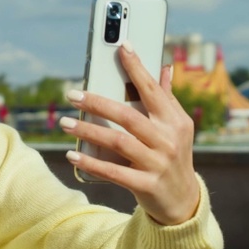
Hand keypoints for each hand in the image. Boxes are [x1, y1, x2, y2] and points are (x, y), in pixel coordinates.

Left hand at [60, 43, 199, 225]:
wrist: (183, 200)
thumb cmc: (174, 155)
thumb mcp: (177, 127)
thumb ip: (167, 98)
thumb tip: (166, 68)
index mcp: (174, 121)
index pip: (152, 90)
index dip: (137, 68)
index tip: (122, 47)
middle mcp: (167, 140)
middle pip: (128, 116)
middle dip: (97, 103)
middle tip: (72, 95)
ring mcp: (157, 163)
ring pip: (117, 142)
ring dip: (88, 131)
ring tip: (65, 123)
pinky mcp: (146, 184)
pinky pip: (114, 171)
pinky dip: (91, 162)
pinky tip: (73, 154)